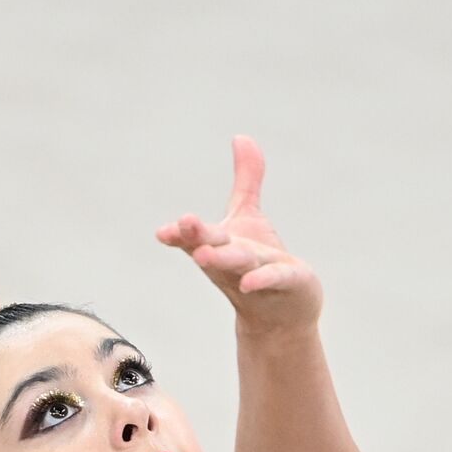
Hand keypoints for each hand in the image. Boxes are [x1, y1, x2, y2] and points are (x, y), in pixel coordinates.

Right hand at [156, 136, 321, 333]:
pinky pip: (274, 278)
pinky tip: (253, 282)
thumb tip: (240, 136)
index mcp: (219, 244)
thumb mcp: (249, 217)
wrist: (282, 315)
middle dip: (197, 237)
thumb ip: (246, 178)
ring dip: (221, 259)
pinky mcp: (287, 283)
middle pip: (212, 247)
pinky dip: (263, 279)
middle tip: (181, 226)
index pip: (196, 237)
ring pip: (238, 263)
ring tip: (203, 256)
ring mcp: (257, 273)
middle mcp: (232, 261)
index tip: (164, 231)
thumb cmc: (258, 263)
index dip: (180, 234)